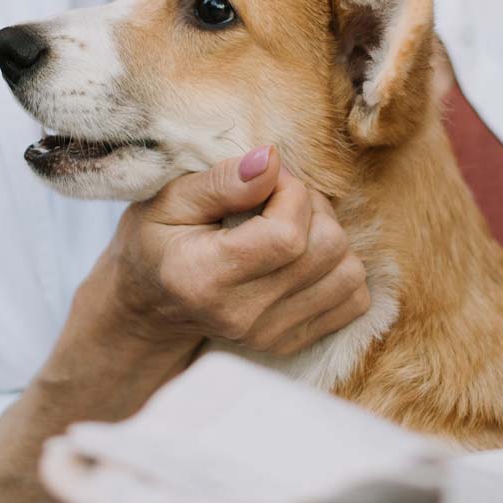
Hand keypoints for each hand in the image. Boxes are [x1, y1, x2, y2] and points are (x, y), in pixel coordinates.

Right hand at [82, 146, 370, 357]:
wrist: (148, 306)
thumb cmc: (156, 241)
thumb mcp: (170, 198)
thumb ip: (222, 180)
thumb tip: (271, 161)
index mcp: (205, 277)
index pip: (288, 235)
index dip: (292, 191)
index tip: (268, 177)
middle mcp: (242, 315)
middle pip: (327, 251)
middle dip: (314, 207)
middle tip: (279, 197)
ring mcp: (269, 335)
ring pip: (349, 274)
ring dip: (330, 236)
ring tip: (292, 224)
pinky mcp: (290, 342)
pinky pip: (353, 300)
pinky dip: (340, 268)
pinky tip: (304, 255)